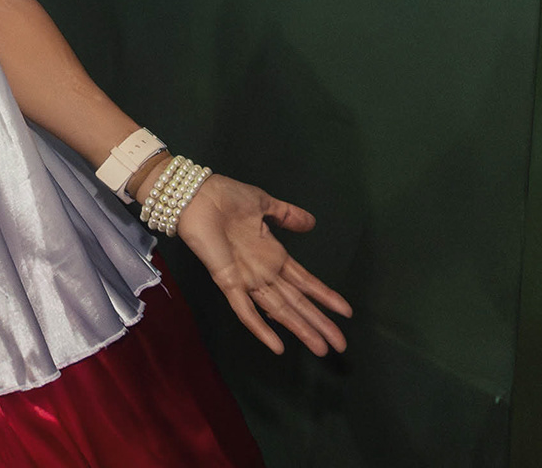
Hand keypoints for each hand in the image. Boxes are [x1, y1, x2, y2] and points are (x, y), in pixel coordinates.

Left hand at [170, 173, 352, 355]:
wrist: (195, 193)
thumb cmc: (226, 197)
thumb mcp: (263, 203)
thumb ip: (286, 215)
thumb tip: (311, 223)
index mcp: (272, 254)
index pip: (304, 281)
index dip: (324, 296)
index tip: (346, 312)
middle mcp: (263, 271)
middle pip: (297, 302)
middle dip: (319, 322)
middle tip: (341, 345)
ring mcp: (246, 278)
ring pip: (279, 310)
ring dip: (300, 329)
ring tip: (321, 348)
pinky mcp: (227, 281)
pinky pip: (245, 309)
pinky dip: (261, 328)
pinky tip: (277, 347)